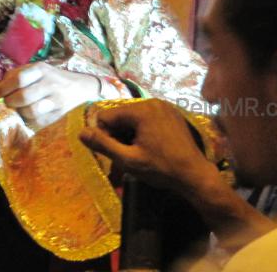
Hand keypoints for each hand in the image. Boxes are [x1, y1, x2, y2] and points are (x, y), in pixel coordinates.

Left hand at [0, 62, 99, 128]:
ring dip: (19, 112)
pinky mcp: (58, 115)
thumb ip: (16, 74)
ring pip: (31, 111)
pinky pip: (38, 122)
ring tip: (17, 109)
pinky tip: (27, 116)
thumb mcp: (36, 69)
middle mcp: (50, 84)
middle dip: (10, 102)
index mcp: (42, 69)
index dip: (4, 88)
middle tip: (7, 103)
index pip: (18, 79)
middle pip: (23, 97)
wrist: (79, 87)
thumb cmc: (51, 77)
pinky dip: (28, 121)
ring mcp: (56, 100)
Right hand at [79, 98, 216, 192]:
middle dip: (119, 134)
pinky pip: (148, 117)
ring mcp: (164, 106)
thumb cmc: (161, 169)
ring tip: (140, 151)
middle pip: (121, 115)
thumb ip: (103, 145)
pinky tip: (151, 145)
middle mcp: (152, 102)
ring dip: (130, 132)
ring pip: (134, 116)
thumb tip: (81, 133)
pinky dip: (143, 129)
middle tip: (129, 154)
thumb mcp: (129, 160)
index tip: (117, 153)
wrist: (195, 175)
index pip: (107, 116)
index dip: (106, 136)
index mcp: (140, 110)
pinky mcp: (172, 113)